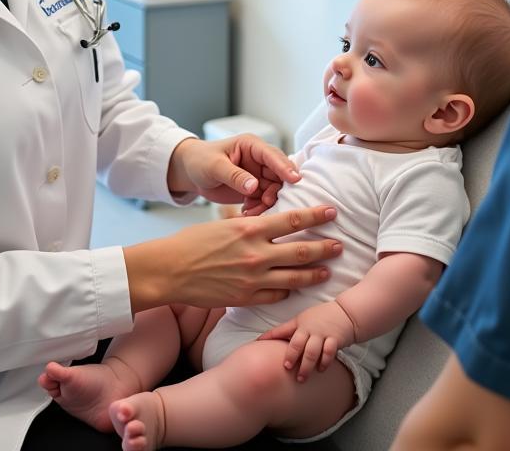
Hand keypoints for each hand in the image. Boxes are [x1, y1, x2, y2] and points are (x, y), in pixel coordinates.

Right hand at [124, 205, 341, 311]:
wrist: (170, 270)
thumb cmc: (192, 242)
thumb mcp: (224, 224)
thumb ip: (250, 226)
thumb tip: (269, 223)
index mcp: (250, 228)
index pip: (292, 219)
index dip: (316, 215)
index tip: (332, 211)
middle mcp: (256, 253)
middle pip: (301, 250)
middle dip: (324, 247)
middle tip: (340, 244)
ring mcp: (253, 278)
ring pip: (295, 278)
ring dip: (315, 274)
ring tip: (327, 271)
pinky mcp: (246, 298)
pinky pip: (277, 297)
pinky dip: (288, 292)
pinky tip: (295, 289)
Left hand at [167, 135, 299, 213]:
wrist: (190, 173)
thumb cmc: (200, 160)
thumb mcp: (214, 166)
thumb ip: (234, 175)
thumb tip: (254, 186)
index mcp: (252, 146)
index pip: (273, 155)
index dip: (285, 167)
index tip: (295, 180)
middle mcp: (259, 160)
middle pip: (279, 175)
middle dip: (277, 190)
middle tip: (266, 202)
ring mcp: (258, 176)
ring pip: (274, 191)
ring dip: (267, 203)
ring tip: (251, 211)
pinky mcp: (254, 190)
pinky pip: (264, 201)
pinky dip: (259, 209)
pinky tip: (246, 213)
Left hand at [257, 300, 356, 380]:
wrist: (345, 313)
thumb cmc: (322, 318)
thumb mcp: (304, 319)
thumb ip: (291, 330)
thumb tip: (273, 341)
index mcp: (299, 323)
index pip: (281, 330)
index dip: (269, 336)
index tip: (258, 344)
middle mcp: (309, 328)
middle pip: (297, 344)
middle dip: (291, 356)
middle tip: (286, 368)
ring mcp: (322, 334)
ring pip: (312, 351)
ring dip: (306, 365)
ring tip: (301, 378)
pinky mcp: (335, 339)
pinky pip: (329, 352)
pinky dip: (325, 361)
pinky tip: (321, 369)